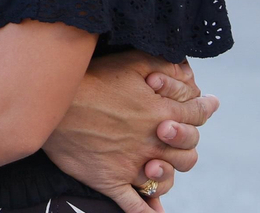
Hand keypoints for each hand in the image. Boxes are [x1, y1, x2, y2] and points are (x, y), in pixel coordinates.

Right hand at [42, 52, 218, 212]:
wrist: (50, 103)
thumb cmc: (91, 78)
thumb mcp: (131, 62)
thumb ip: (164, 66)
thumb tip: (188, 72)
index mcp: (162, 113)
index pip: (198, 115)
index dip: (205, 108)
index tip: (209, 104)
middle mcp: (153, 143)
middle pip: (189, 152)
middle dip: (187, 141)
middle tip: (174, 132)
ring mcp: (133, 165)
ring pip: (166, 179)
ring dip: (168, 172)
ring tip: (159, 163)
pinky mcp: (111, 181)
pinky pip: (135, 205)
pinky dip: (148, 211)